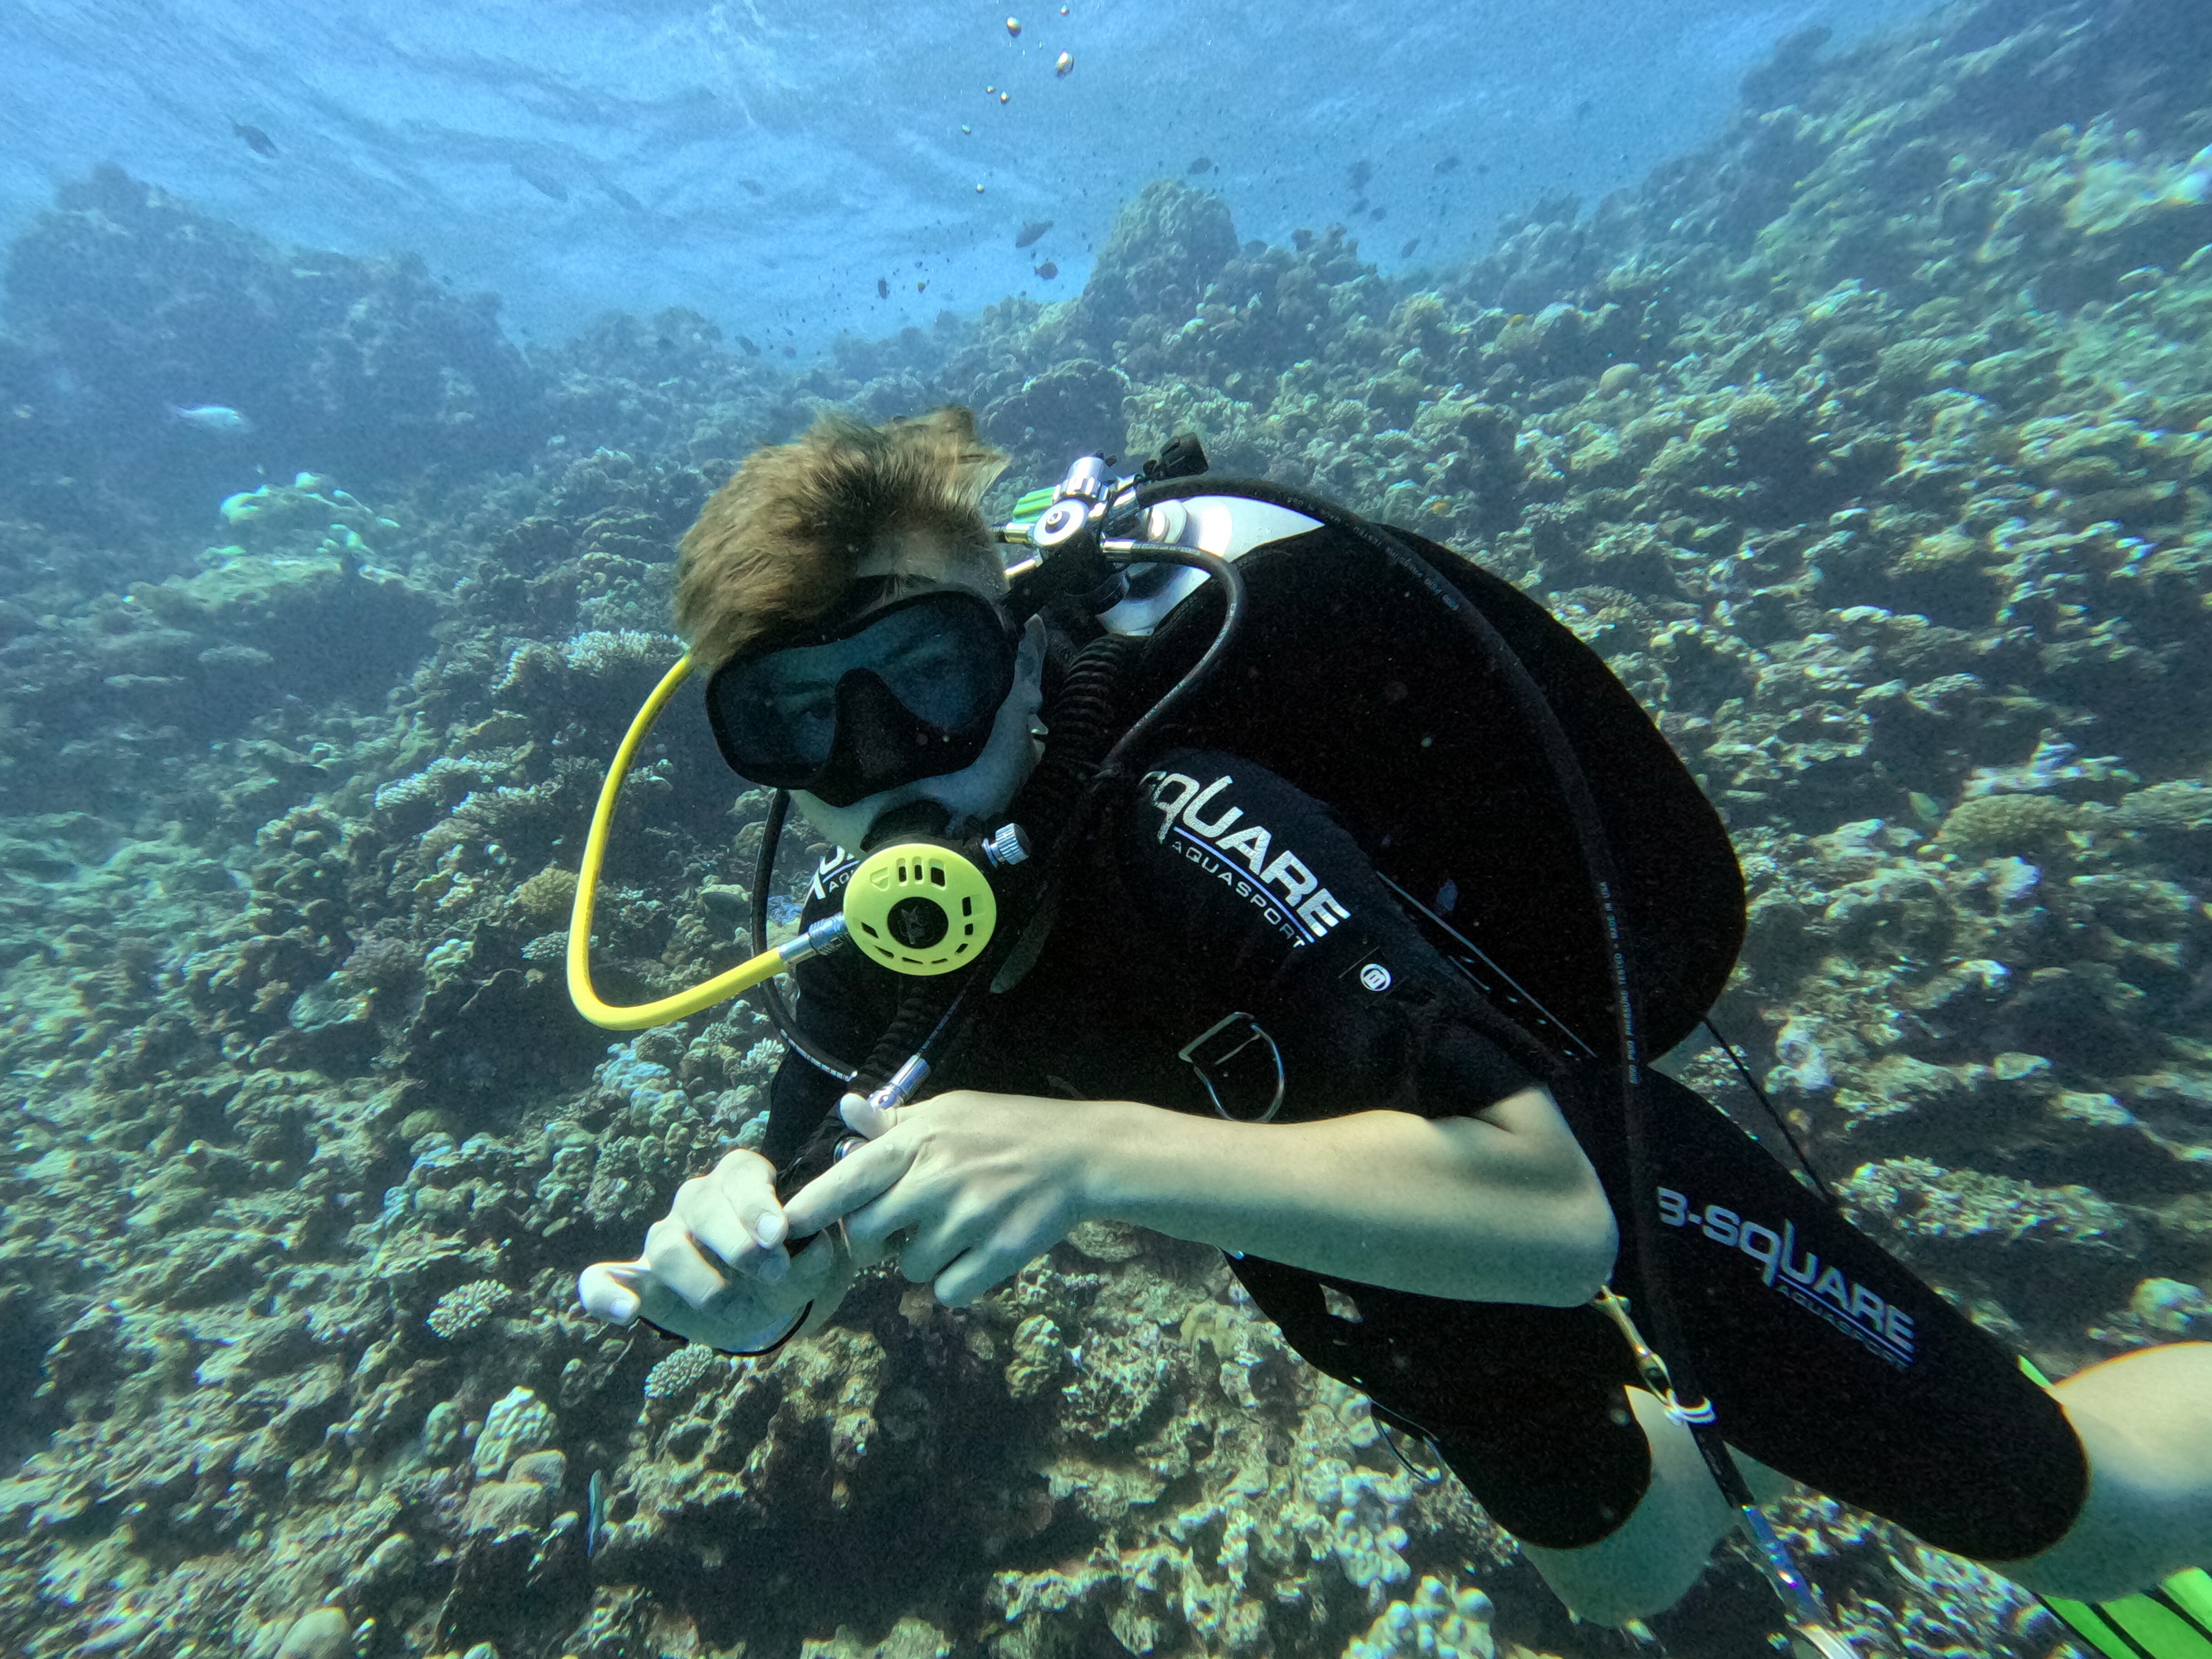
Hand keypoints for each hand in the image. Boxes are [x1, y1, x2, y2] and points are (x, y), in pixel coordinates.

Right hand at [576, 1147, 842, 1349]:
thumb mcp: (809, 1267)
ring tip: (736, 1308)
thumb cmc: (787, 1272)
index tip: (777, 1235)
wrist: (762, 1307)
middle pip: (699, 1204)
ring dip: (701, 1279)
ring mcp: (664, 1238)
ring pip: (664, 1244)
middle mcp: (697, 1201)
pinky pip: (601, 1278)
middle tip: (772, 1271)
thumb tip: (819, 1249)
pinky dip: (605, 1294)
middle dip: (736, 1241)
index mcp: (741, 1181)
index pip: (739, 1174)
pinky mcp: (638, 1279)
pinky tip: (625, 1312)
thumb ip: (813, 1260)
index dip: (756, 1202)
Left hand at [780, 1088, 1105, 1306]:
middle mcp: (935, 1180)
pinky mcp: (998, 1254)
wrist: (1078, 1155)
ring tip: (953, 1229)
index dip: (809, 1209)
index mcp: (917, 1143)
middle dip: (873, 1239)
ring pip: (908, 1269)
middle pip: (865, 1235)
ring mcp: (967, 1219)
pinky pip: (947, 1291)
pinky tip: (975, 1251)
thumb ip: (893, 1124)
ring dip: (921, 1259)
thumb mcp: (948, 1112)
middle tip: (901, 1225)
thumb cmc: (1005, 1128)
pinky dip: (955, 1280)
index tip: (781, 1227)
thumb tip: (847, 1109)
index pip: (846, 1180)